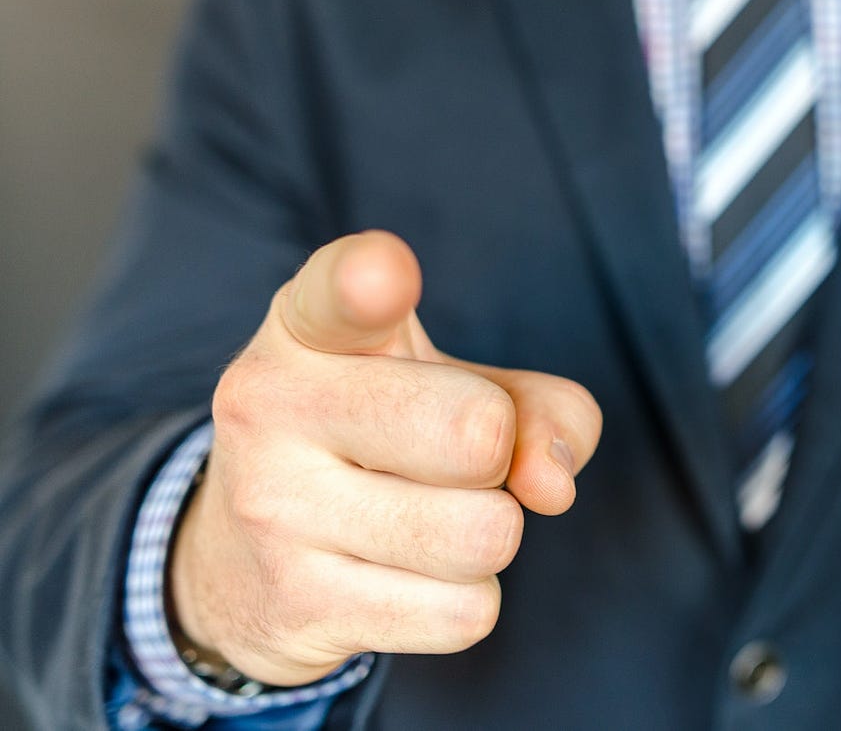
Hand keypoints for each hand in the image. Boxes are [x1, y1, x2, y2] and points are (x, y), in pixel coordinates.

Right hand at [168, 230, 601, 685]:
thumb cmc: (381, 442)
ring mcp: (273, 508)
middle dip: (498, 457)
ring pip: (484, 535)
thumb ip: (541, 407)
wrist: (238, 562)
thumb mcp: (456, 387)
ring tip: (425, 519)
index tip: (384, 278)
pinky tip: (404, 578)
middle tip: (446, 461)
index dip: (371, 282)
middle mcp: (272, 402)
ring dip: (487, 537)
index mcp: (310, 326)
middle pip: (478, 432)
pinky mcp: (295, 605)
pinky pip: (463, 613)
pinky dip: (464, 602)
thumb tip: (551, 485)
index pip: (339, 292)